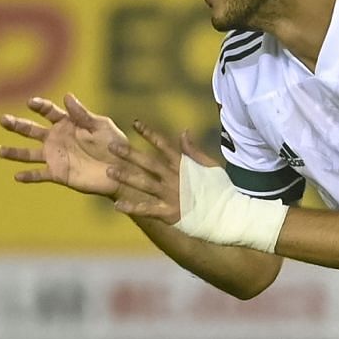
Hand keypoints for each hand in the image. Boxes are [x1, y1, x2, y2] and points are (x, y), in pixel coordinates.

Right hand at [0, 93, 126, 197]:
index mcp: (67, 123)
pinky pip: (40, 175)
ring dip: (14, 152)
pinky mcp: (58, 174)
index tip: (32, 103)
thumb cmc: (114, 144)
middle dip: (16, 125)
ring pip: (29, 154)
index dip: (40, 106)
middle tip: (2, 119)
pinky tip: (17, 176)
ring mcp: (56, 156)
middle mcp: (57, 138)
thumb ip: (82, 115)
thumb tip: (67, 96)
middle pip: (31, 130)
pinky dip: (29, 176)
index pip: (48, 112)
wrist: (121, 170)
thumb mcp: (100, 126)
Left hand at [106, 122, 222, 226]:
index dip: (149, 134)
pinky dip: (133, 208)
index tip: (134, 123)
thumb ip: (193, 150)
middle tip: (111, 146)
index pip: (164, 146)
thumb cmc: (222, 190)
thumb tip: (183, 131)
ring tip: (109, 171)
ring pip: (144, 184)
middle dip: (130, 154)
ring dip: (126, 177)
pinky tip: (117, 205)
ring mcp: (171, 196)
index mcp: (183, 166)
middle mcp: (174, 179)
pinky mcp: (170, 213)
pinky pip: (147, 210)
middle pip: (148, 163)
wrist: (228, 214)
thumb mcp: (211, 165)